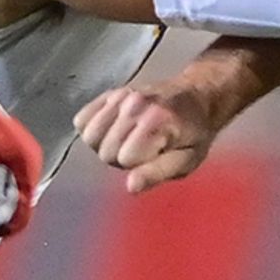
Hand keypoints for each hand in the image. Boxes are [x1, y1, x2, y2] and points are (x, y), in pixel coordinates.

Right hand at [74, 78, 221, 194]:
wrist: (197, 96)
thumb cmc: (194, 133)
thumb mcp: (186, 160)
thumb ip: (157, 173)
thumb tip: (130, 186)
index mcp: (157, 121)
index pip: (123, 159)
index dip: (137, 165)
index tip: (154, 157)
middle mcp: (135, 104)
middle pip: (104, 149)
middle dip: (120, 157)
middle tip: (142, 150)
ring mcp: (120, 95)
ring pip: (89, 135)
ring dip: (105, 144)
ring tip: (127, 140)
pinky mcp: (109, 92)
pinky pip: (82, 119)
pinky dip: (92, 129)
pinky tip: (112, 130)